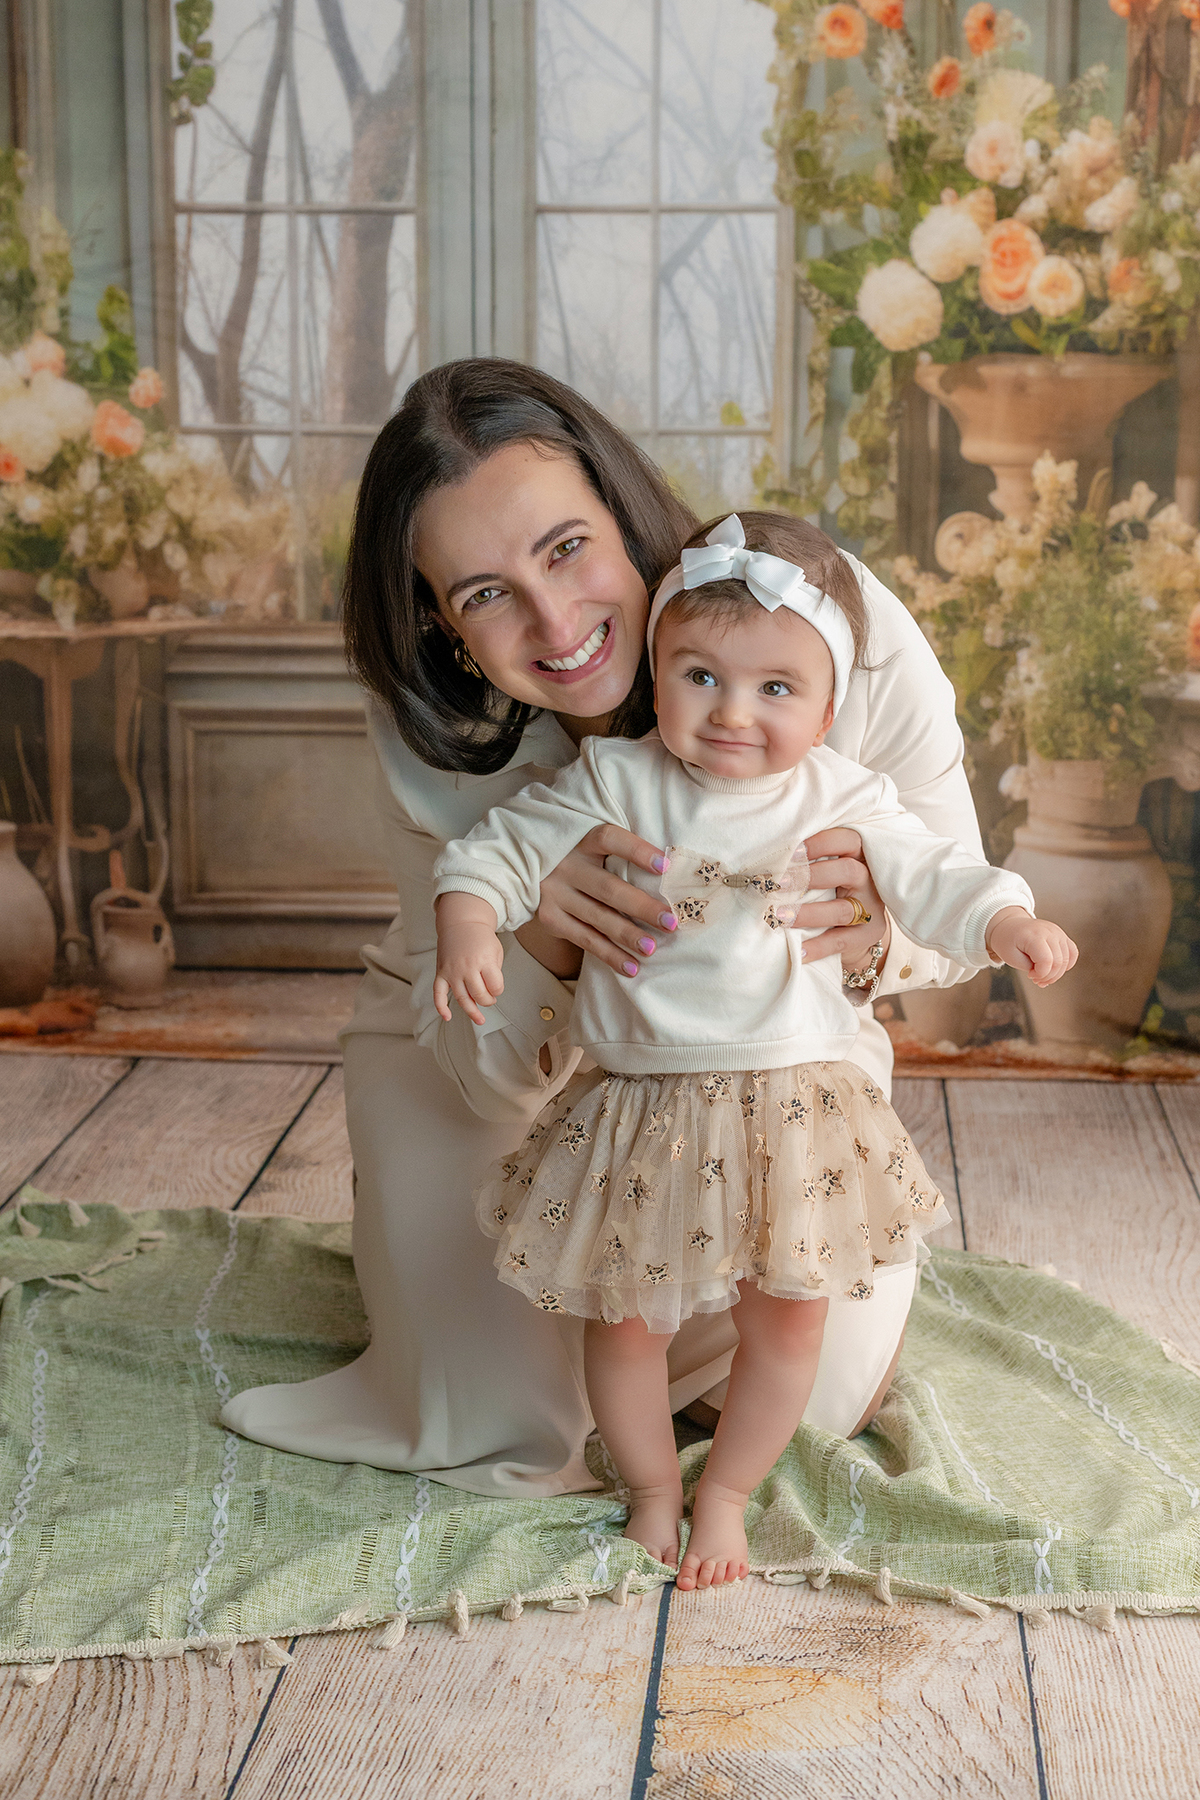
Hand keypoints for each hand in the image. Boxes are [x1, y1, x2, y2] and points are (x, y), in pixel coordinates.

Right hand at [434, 894, 504, 1025]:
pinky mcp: (441, 972)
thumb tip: (489, 993)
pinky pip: (438, 994)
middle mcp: (467, 967)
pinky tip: (447, 1017)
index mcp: (484, 960)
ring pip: (462, 999)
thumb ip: (494, 972)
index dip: (498, 990)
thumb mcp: (496, 951)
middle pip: (479, 995)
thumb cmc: (481, 938)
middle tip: (490, 998)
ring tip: (480, 1019)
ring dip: (472, 1011)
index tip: (497, 987)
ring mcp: (452, 971)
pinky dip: (441, 1007)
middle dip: (488, 1001)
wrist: (461, 923)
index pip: (495, 987)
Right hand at [532, 824, 677, 978]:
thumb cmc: (581, 861)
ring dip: (628, 935)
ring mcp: (555, 893)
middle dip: (642, 907)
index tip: (665, 865)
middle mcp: (566, 865)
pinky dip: (610, 955)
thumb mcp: (593, 849)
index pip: (610, 839)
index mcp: (581, 841)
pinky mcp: (550, 918)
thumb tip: (671, 874)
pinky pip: (585, 940)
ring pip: (597, 917)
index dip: (637, 851)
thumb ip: (621, 856)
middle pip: (608, 887)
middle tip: (671, 922)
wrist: (528, 873)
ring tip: (652, 948)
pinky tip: (632, 967)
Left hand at [790, 828, 890, 970]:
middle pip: (847, 871)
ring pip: (842, 910)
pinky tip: (798, 949)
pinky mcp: (868, 935)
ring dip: (808, 913)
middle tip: (779, 883)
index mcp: (860, 856)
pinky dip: (818, 946)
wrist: (858, 930)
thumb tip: (769, 862)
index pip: (847, 840)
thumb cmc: (833, 891)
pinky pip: (840, 941)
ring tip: (780, 916)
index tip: (790, 853)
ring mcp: (871, 909)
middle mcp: (868, 880)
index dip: (820, 843)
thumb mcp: (829, 871)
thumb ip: (810, 862)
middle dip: (810, 876)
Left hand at [986, 908, 1077, 987]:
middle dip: (1048, 977)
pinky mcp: (1062, 935)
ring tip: (1043, 975)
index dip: (1040, 974)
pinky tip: (1055, 969)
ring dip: (1056, 974)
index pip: (1046, 961)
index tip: (1029, 976)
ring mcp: (1058, 932)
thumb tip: (1047, 974)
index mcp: (1033, 935)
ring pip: (1067, 959)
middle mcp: (1049, 931)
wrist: (1009, 926)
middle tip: (1036, 979)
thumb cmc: (1008, 942)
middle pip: (1059, 962)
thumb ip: (1030, 967)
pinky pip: (1073, 953)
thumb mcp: (1011, 957)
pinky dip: (1067, 965)